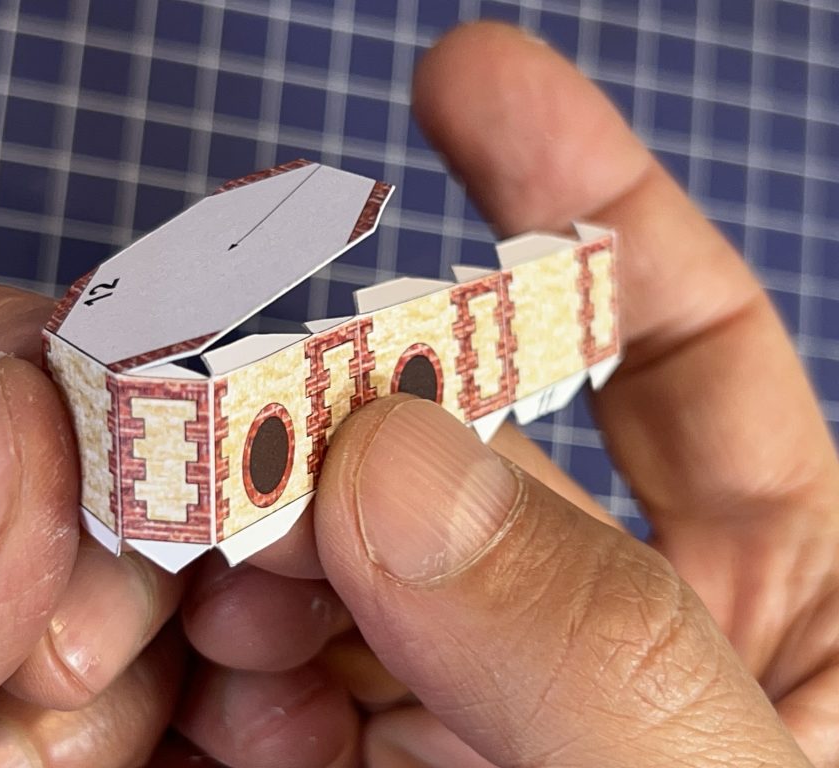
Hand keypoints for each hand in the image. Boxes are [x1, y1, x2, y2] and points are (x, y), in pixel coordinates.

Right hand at [175, 22, 837, 766]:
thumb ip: (599, 644)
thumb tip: (399, 463)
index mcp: (788, 607)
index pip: (692, 356)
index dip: (588, 205)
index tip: (462, 75)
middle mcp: (617, 637)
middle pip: (472, 454)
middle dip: (354, 408)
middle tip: (239, 395)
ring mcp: (482, 706)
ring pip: (357, 562)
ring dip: (270, 538)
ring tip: (213, 549)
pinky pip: (288, 685)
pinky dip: (235, 664)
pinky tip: (216, 668)